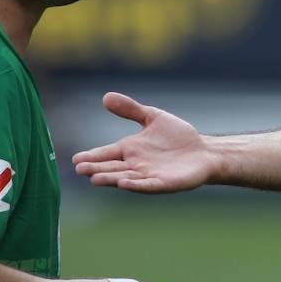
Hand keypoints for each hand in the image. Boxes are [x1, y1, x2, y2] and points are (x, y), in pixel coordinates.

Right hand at [72, 93, 213, 192]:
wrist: (204, 152)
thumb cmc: (178, 136)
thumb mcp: (153, 117)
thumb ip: (131, 110)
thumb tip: (106, 96)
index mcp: (129, 150)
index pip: (106, 153)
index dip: (92, 156)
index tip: (76, 159)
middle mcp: (135, 165)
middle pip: (112, 167)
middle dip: (96, 169)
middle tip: (80, 169)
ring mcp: (149, 175)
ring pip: (126, 178)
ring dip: (111, 179)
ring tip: (95, 179)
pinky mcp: (165, 183)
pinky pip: (148, 185)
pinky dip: (136, 184)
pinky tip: (125, 183)